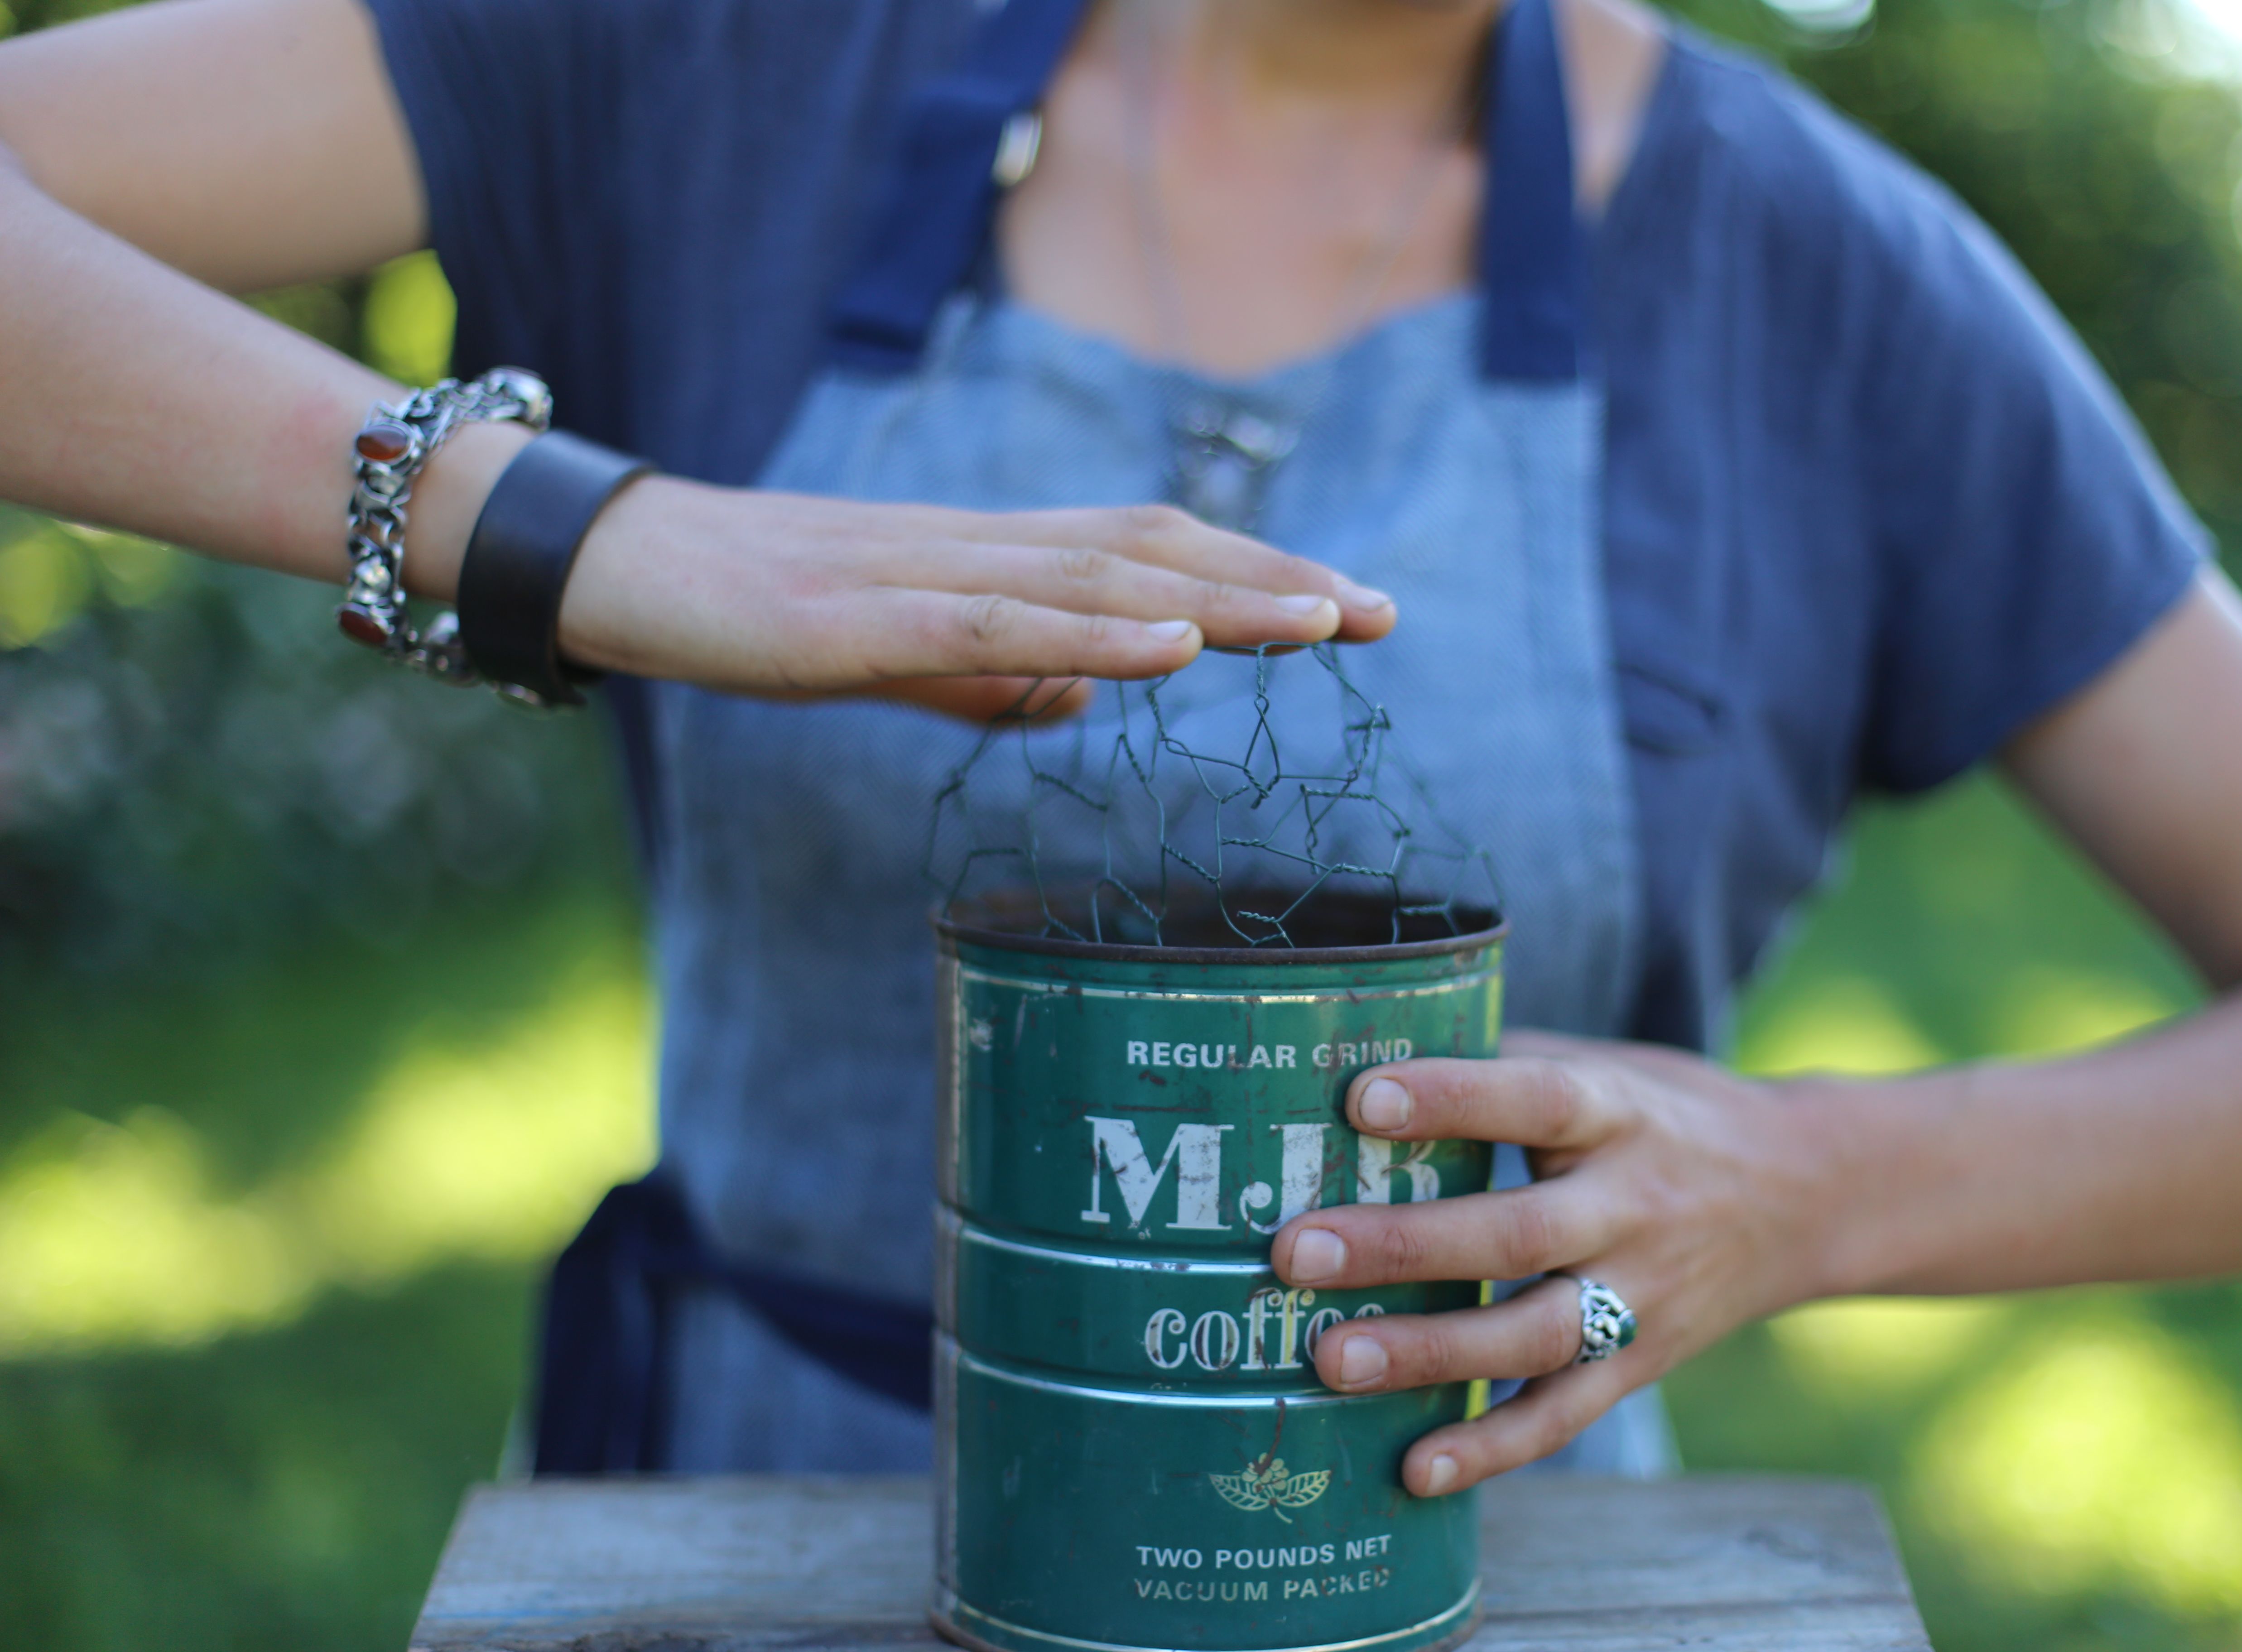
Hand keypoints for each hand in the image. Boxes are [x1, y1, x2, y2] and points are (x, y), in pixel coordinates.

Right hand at [550, 478, 1395, 705]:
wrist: (634, 567)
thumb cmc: (764, 612)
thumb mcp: (901, 657)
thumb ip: (993, 676)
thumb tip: (1079, 703)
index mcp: (998, 563)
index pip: (1154, 555)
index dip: (1256, 572)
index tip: (1353, 605)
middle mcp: (986, 553)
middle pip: (1156, 553)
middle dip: (1275, 580)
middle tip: (1386, 611)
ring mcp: (930, 579)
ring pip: (1099, 580)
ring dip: (1215, 600)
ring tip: (1319, 619)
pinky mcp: (868, 620)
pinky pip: (1001, 626)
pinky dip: (1093, 637)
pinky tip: (1168, 648)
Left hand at [1270, 1028, 1834, 1494]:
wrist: (1808, 1195)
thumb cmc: (1665, 1117)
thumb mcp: (1606, 1068)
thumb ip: (1504, 1063)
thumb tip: (1366, 1045)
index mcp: (1618, 1113)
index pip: (1533, 1100)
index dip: (1451, 1098)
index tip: (1358, 1099)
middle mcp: (1633, 1208)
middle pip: (1515, 1234)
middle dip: (1401, 1246)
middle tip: (1296, 1252)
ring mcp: (1642, 1296)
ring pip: (1532, 1337)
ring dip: (1427, 1355)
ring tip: (1327, 1360)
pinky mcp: (1642, 1364)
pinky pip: (1563, 1417)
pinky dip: (1491, 1448)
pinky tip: (1416, 1469)